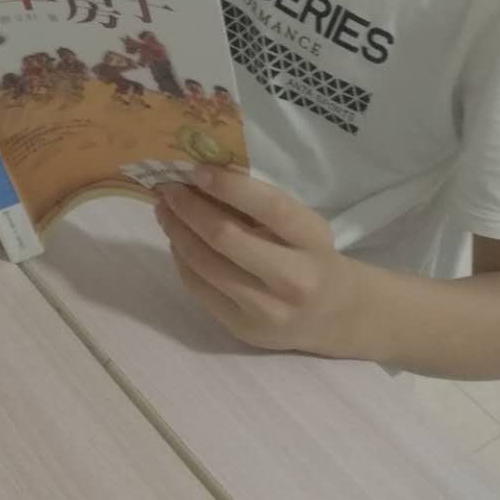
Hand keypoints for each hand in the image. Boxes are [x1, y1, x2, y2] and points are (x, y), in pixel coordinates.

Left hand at [155, 166, 357, 355]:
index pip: (270, 207)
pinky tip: (176, 241)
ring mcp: (267, 310)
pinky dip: (182, 260)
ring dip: (177, 232)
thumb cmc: (311, 255)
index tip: (197, 170)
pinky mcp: (244, 330)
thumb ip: (262, 204)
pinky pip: (199, 289)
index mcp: (312, 241)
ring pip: (205, 265)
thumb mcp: (303, 224)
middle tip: (167, 188)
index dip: (230, 186)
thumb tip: (204, 177)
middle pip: (227, 238)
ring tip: (164, 210)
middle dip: (189, 208)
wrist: (334, 316)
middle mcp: (293, 279)